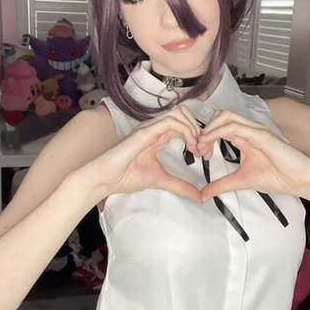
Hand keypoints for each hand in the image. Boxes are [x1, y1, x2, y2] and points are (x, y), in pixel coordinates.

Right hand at [79, 105, 202, 201]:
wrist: (105, 179)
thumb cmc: (126, 177)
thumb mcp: (161, 180)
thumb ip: (180, 186)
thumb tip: (199, 197)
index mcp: (157, 136)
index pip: (182, 124)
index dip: (197, 135)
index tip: (203, 153)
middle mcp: (154, 128)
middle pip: (183, 113)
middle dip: (198, 127)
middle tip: (203, 148)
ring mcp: (149, 128)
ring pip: (178, 113)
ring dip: (193, 127)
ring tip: (197, 146)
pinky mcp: (145, 132)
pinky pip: (170, 122)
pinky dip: (185, 130)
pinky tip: (190, 145)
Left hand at [197, 110, 309, 200]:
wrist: (300, 180)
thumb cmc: (277, 177)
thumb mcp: (241, 181)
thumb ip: (221, 185)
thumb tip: (202, 195)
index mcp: (244, 137)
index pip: (219, 126)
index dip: (205, 136)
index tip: (199, 152)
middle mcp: (249, 129)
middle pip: (219, 116)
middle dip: (205, 130)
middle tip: (198, 149)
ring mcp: (255, 130)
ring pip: (225, 116)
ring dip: (209, 129)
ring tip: (202, 145)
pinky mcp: (261, 134)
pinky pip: (235, 127)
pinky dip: (217, 132)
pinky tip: (209, 143)